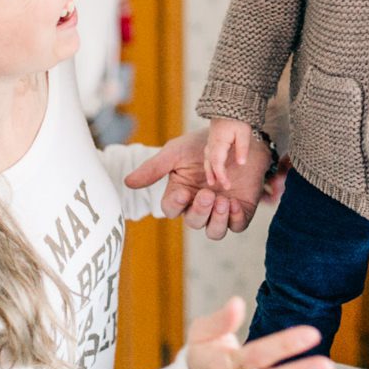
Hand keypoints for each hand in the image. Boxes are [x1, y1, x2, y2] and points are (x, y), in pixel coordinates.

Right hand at [125, 130, 270, 238]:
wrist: (238, 136)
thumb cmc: (204, 144)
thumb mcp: (176, 152)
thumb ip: (154, 168)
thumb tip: (128, 182)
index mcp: (181, 193)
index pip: (171, 209)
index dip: (175, 204)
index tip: (183, 193)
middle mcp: (199, 205)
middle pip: (193, 222)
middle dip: (199, 211)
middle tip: (208, 194)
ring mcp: (220, 209)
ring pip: (214, 231)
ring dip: (216, 220)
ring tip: (222, 201)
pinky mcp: (241, 209)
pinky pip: (237, 226)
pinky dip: (234, 219)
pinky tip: (234, 203)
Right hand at [205, 118, 252, 190]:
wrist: (230, 101)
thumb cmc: (238, 117)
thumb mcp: (244, 131)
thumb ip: (242, 147)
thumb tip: (241, 163)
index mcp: (219, 142)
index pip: (217, 163)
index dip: (221, 175)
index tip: (226, 185)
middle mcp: (212, 143)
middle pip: (210, 162)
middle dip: (214, 175)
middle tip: (216, 186)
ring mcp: (211, 140)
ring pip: (208, 158)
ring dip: (209, 170)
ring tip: (211, 181)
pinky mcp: (213, 139)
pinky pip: (208, 154)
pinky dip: (209, 163)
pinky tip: (212, 167)